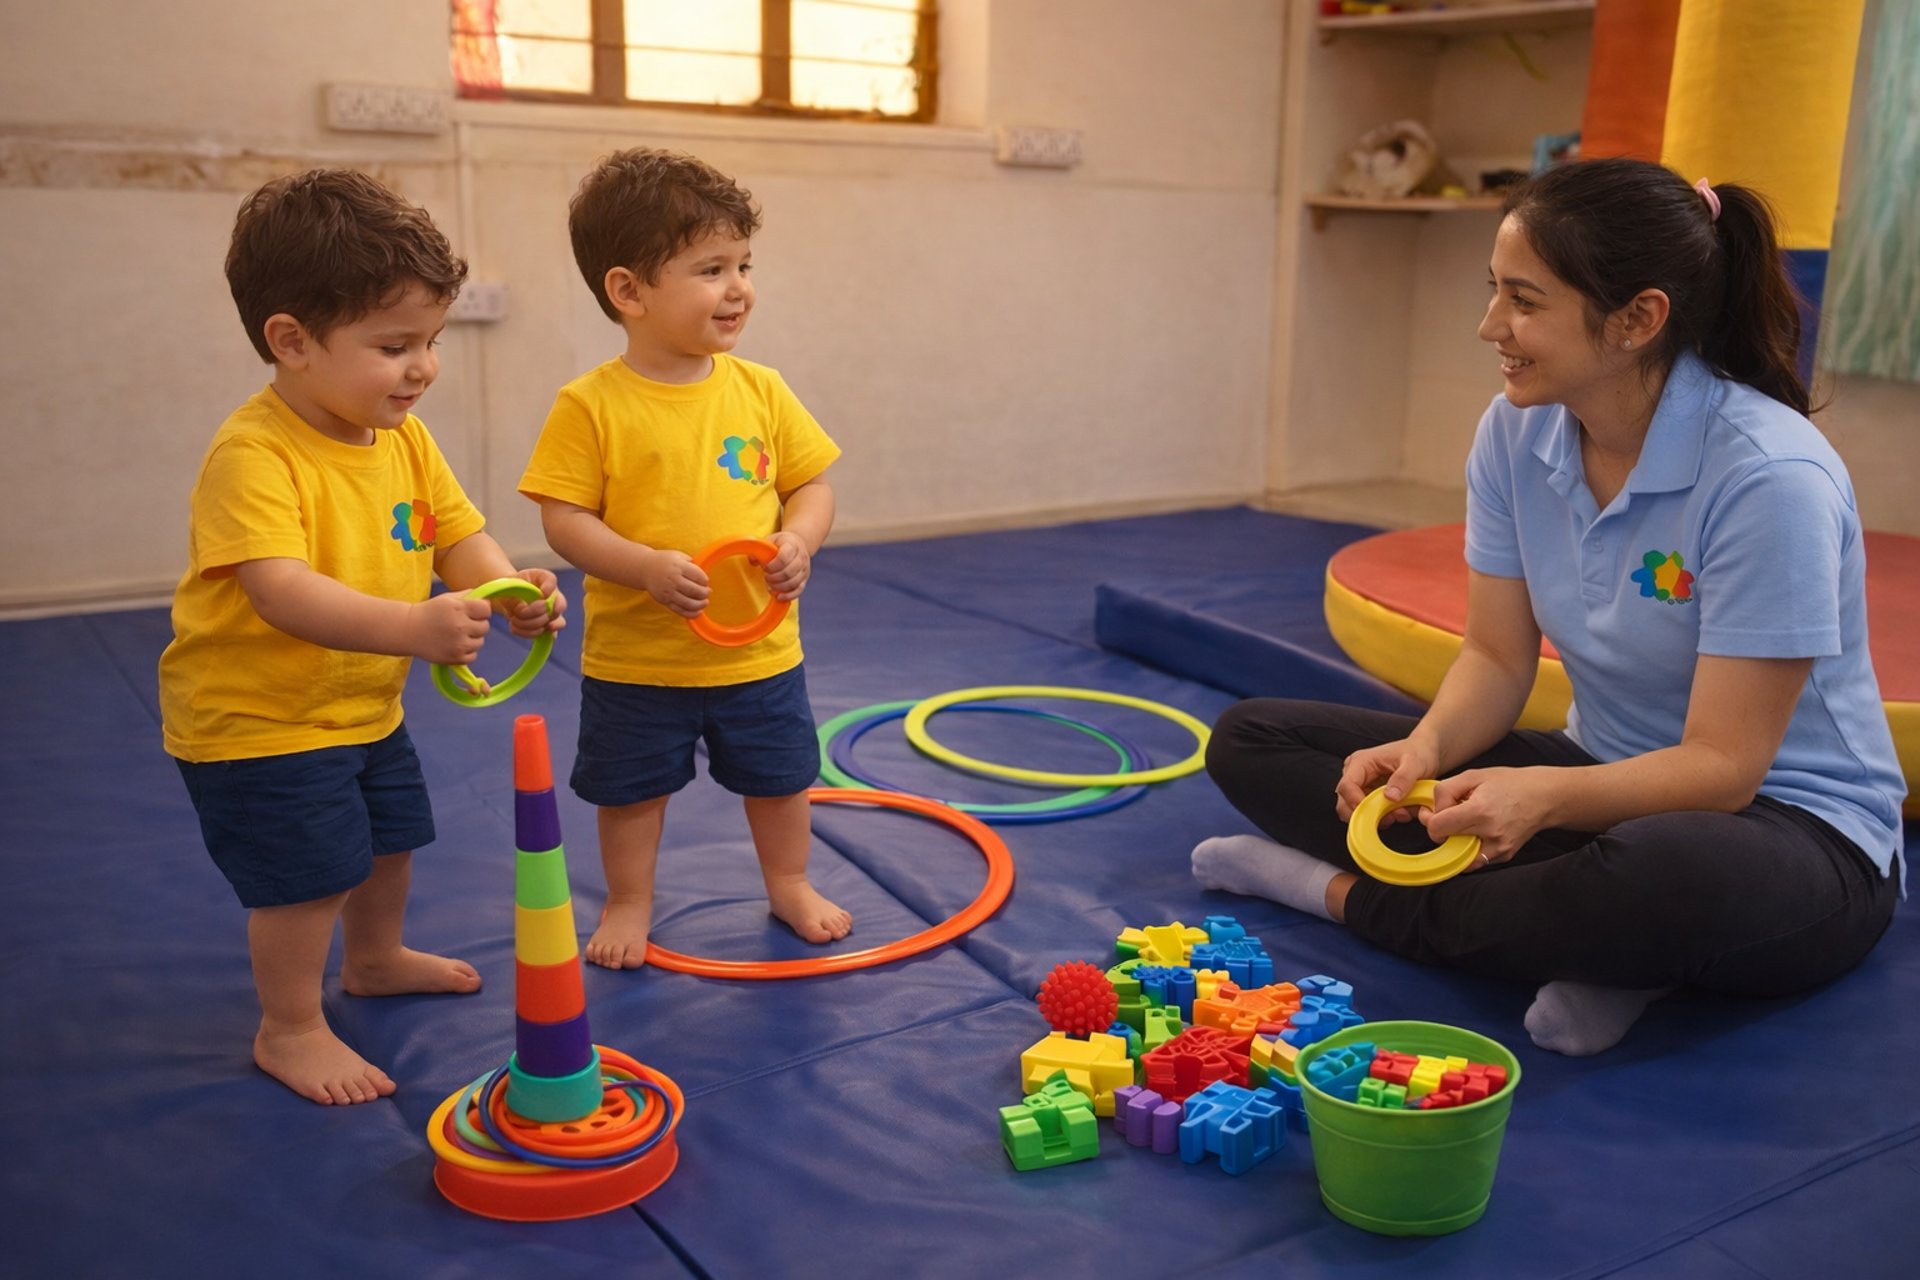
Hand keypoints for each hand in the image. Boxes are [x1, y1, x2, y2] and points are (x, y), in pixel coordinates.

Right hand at [406, 591, 493, 664]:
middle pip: (485, 627)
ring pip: (480, 642)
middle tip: (463, 624)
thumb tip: (488, 599)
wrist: (408, 630)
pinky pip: (473, 656)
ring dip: (472, 639)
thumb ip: (468, 596)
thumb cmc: (430, 612)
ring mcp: (458, 644)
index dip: (482, 610)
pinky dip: (467, 652)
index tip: (474, 612)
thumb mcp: (447, 599)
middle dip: (477, 624)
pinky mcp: (455, 658)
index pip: (486, 609)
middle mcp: (460, 626)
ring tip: (457, 635)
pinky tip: (455, 645)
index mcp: (459, 608)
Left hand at [499, 568, 567, 638]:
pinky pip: (546, 635)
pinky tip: (514, 627)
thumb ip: (515, 596)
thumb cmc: (511, 588)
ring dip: (530, 625)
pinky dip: (528, 633)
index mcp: (544, 578)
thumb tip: (522, 609)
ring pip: (552, 624)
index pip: (551, 581)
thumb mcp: (508, 587)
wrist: (509, 597)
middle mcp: (554, 595)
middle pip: (558, 607)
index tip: (539, 593)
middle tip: (518, 611)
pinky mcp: (548, 626)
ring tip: (513, 620)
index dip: (547, 589)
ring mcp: (553, 612)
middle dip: (535, 612)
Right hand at [640, 548, 710, 618]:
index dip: (705, 580)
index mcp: (678, 567)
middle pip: (694, 590)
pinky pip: (680, 610)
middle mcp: (673, 580)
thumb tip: (704, 577)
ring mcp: (668, 592)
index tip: (705, 581)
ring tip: (705, 602)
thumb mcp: (679, 556)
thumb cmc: (665, 561)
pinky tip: (698, 612)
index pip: (698, 576)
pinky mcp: (665, 601)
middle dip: (704, 593)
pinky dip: (691, 614)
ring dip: (700, 604)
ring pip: (689, 603)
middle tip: (707, 592)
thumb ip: (692, 564)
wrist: (645, 569)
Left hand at [762, 531, 811, 600]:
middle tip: (765, 577)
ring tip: (769, 586)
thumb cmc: (781, 543)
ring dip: (779, 587)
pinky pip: (799, 590)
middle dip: (774, 578)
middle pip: (789, 572)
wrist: (797, 543)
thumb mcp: (770, 540)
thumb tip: (752, 559)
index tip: (764, 567)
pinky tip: (778, 596)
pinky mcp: (805, 579)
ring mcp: (804, 569)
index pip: (784, 558)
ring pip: (794, 583)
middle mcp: (801, 557)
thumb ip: (760, 549)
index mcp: (792, 545)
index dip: (772, 566)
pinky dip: (788, 595)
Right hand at [1334, 737, 1439, 824]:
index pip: (1347, 786)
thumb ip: (1403, 778)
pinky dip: (1382, 818)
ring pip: (1356, 811)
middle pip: (1345, 803)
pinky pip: (1368, 814)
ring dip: (1376, 818)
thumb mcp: (1415, 763)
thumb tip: (1390, 796)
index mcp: (1361, 762)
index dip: (1356, 802)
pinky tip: (1398, 811)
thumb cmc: (1417, 752)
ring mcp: (1361, 786)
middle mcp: (1356, 774)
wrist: (1424, 752)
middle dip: (1366, 815)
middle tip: (1389, 817)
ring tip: (1399, 812)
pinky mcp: (1369, 795)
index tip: (1374, 813)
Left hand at [1424, 766, 1553, 863]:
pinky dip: (1468, 848)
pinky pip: (1474, 860)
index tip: (1435, 811)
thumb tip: (1430, 812)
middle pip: (1445, 841)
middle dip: (1441, 828)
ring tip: (1465, 824)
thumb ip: (1444, 791)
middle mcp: (1490, 833)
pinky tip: (1477, 832)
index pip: (1438, 827)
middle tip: (1451, 814)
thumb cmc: (1508, 783)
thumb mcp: (1472, 775)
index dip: (1431, 819)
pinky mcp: (1504, 856)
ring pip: (1457, 855)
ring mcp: (1499, 848)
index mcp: (1480, 810)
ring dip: (1454, 841)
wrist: (1544, 796)